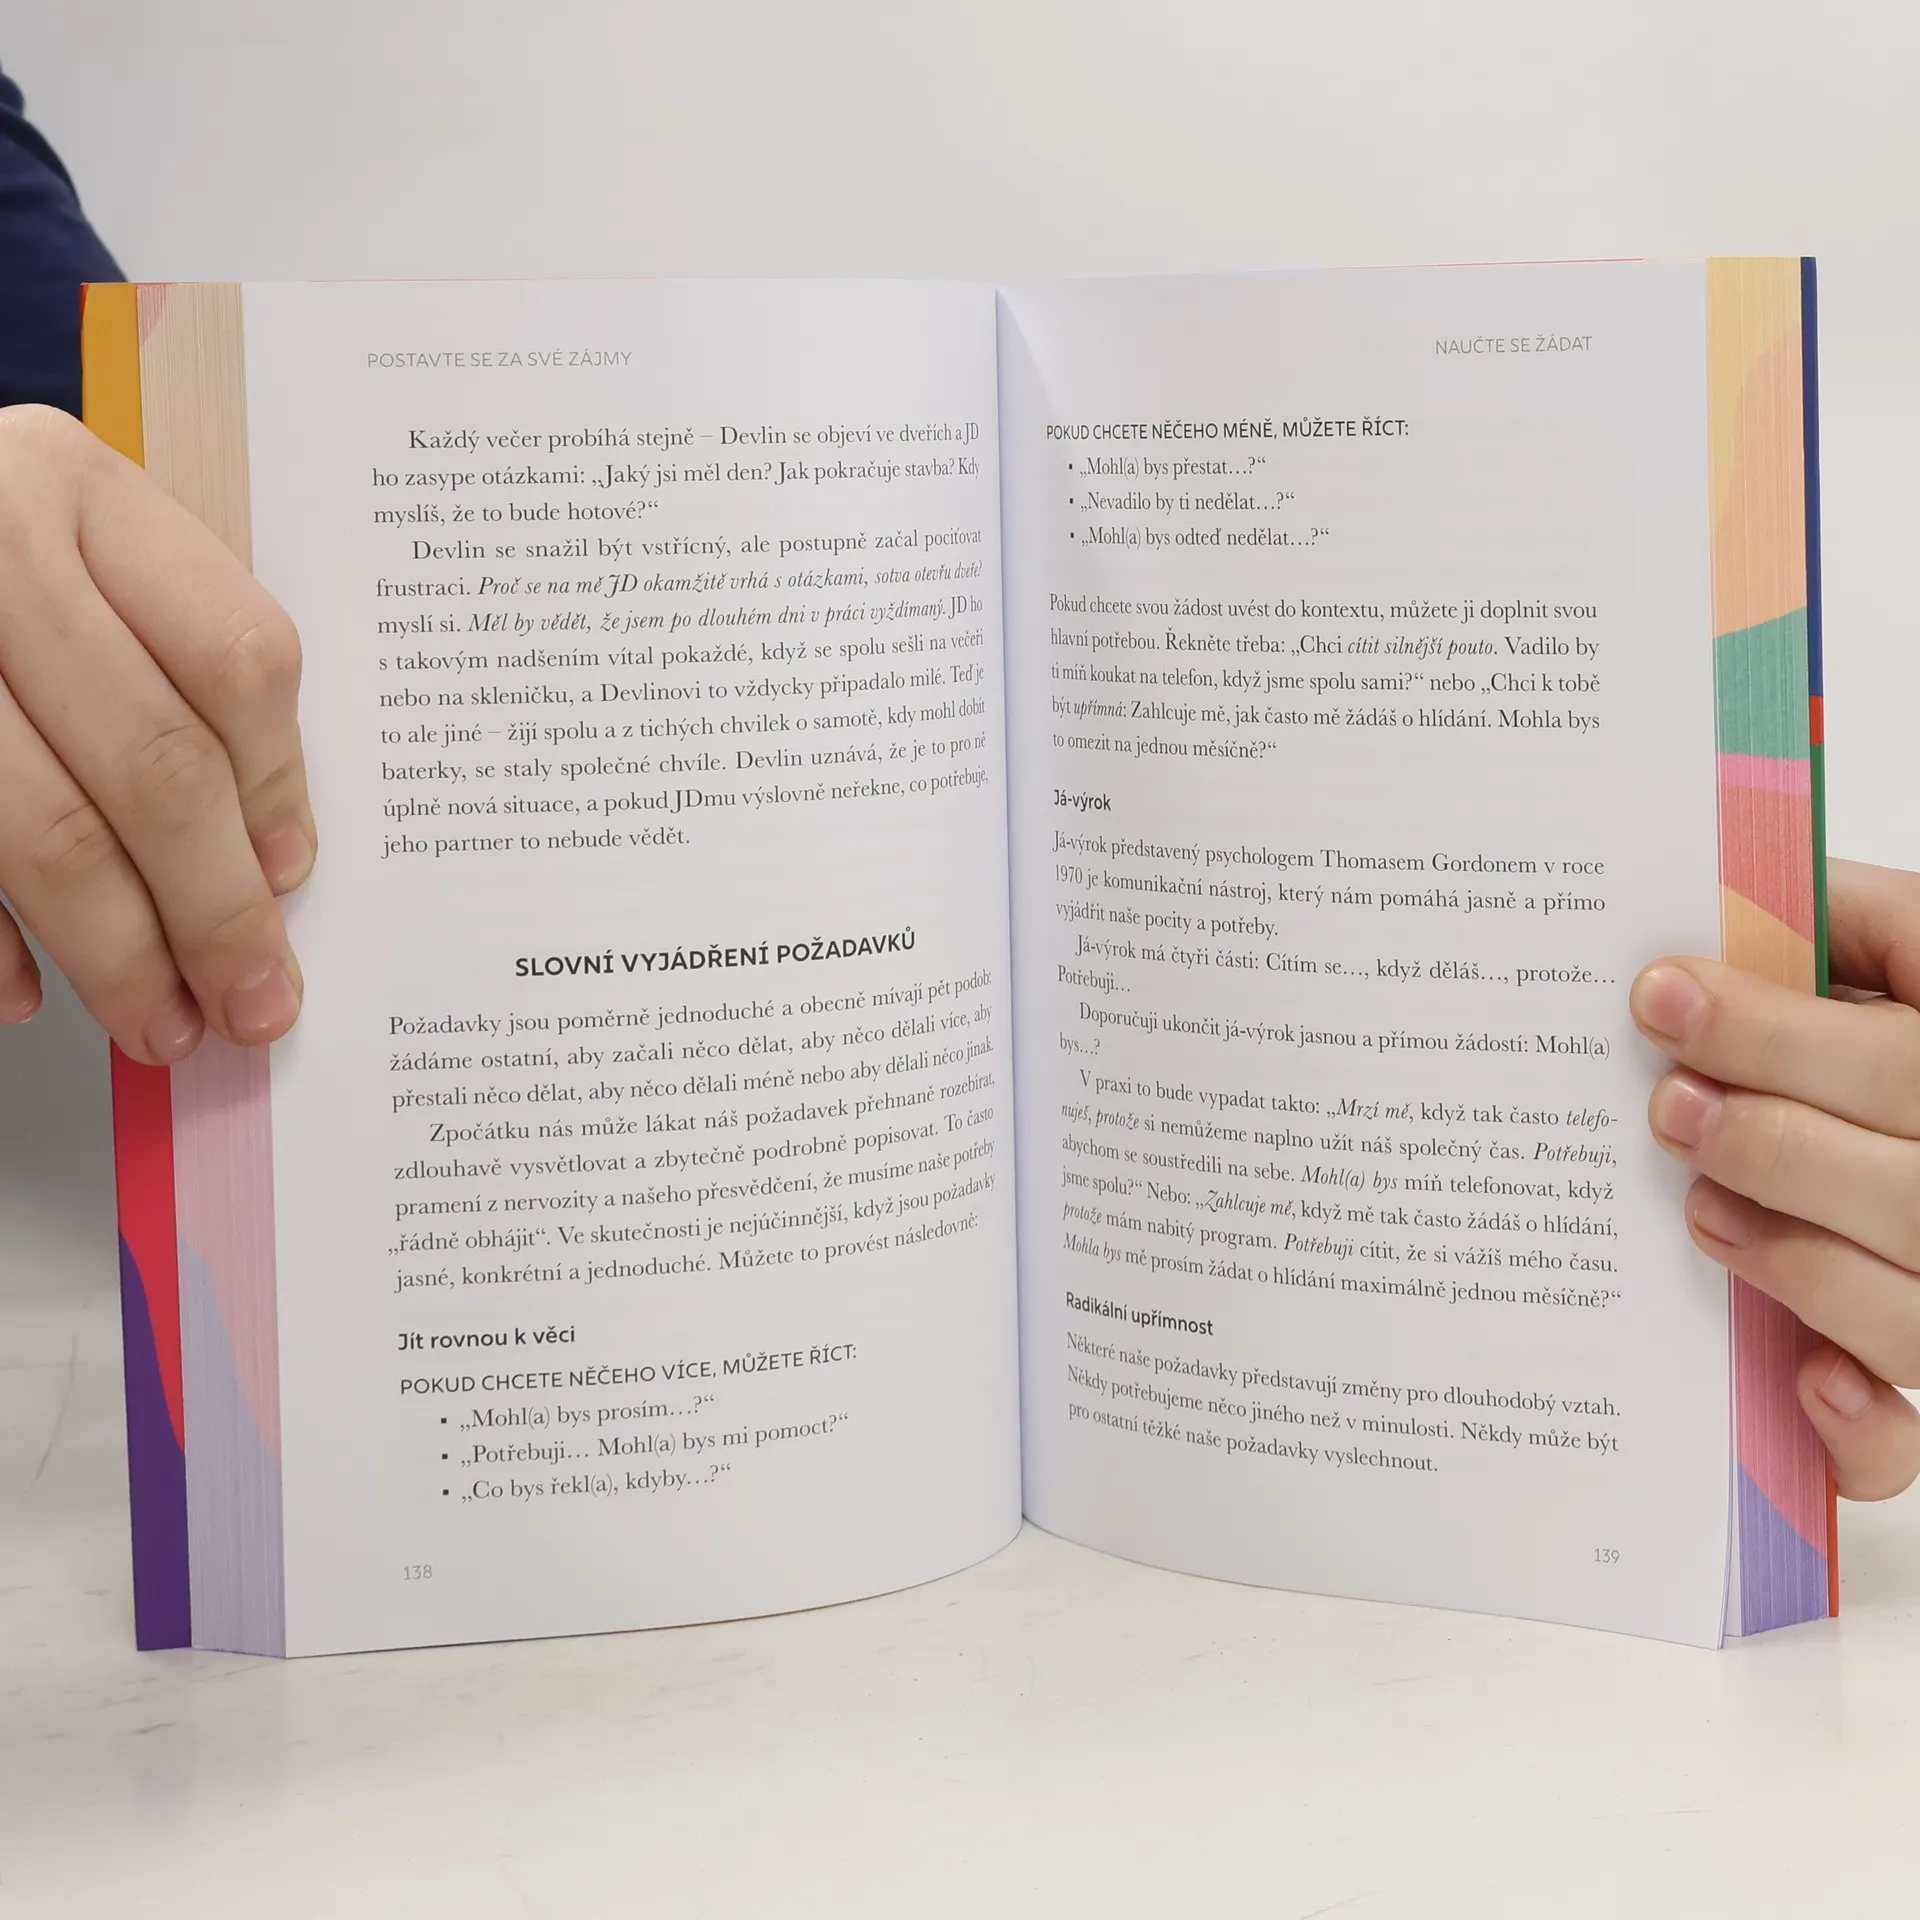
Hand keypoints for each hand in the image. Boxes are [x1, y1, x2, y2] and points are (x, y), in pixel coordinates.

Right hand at [0, 403, 311, 1062]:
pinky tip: (27, 995)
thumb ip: (176, 670)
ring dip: (115, 955)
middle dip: (215, 913)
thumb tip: (269, 864)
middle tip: (252, 1003)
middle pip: (157, 764)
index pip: (237, 658)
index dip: (279, 790)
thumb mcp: (81, 556)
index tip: (292, 881)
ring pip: (47, 832)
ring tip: (160, 1025)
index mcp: (83, 490)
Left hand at [1631, 858, 1919, 1499]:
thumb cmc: (1905, 1041)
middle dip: (1774, 1142)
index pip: (1904, 1066)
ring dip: (1794, 1259)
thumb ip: (1848, 926)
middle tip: (1670, 1107)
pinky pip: (1905, 1441)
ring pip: (1910, 1318)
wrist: (1912, 1111)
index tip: (1661, 996)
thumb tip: (1730, 895)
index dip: (1777, 1034)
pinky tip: (1801, 1375)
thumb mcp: (1906, 955)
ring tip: (1702, 1206)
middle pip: (1915, 1191)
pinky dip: (1856, 1425)